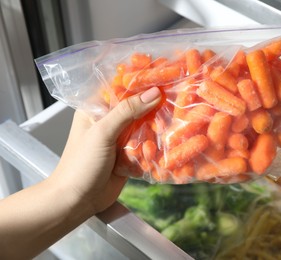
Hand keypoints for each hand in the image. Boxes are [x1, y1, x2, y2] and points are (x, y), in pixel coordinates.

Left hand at [50, 87, 161, 213]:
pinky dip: (155, 144)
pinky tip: (168, 142)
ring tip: (173, 122)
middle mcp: (109, 121)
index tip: (162, 75)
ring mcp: (119, 138)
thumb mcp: (102, 132)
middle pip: (136, 107)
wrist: (76, 201)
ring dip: (157, 126)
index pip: (120, 87)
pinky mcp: (129, 154)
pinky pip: (146, 145)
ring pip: (143, 126)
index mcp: (95, 109)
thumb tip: (154, 93)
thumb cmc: (81, 165)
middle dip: (153, 106)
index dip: (140, 81)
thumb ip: (127, 111)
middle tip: (174, 101)